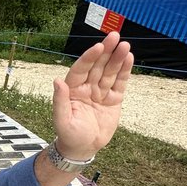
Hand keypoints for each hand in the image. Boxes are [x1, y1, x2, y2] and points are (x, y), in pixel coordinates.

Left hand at [51, 31, 132, 158]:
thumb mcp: (62, 121)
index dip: (89, 58)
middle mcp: (87, 87)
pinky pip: (119, 83)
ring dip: (117, 58)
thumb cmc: (69, 136)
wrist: (83, 149)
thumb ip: (60, 101)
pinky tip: (129, 58)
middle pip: (97, 66)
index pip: (81, 69)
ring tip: (125, 46)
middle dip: (106, 51)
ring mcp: (100, 92)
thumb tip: (57, 81)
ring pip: (110, 72)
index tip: (97, 46)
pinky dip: (124, 71)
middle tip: (115, 36)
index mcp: (73, 89)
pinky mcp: (113, 99)